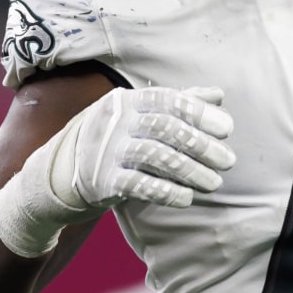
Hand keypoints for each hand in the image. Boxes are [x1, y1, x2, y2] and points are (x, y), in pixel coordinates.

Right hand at [56, 86, 235, 210]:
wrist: (64, 170)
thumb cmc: (117, 138)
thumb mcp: (141, 115)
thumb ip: (180, 103)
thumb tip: (218, 95)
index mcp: (128, 100)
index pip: (167, 99)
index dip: (199, 112)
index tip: (226, 129)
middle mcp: (115, 121)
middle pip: (164, 127)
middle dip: (201, 145)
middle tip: (228, 161)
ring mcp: (106, 150)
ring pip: (154, 156)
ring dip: (190, 171)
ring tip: (214, 183)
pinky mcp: (101, 180)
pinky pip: (138, 184)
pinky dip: (166, 191)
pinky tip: (187, 197)